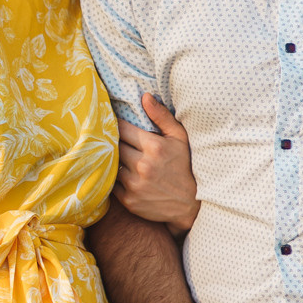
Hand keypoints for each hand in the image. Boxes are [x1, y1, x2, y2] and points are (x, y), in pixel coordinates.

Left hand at [116, 93, 199, 235]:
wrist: (190, 205)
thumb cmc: (185, 166)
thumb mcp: (179, 138)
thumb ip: (161, 116)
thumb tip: (144, 96)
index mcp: (154, 147)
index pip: (122, 128)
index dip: (118, 125)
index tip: (115, 123)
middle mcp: (142, 165)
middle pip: (115, 146)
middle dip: (115, 142)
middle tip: (115, 139)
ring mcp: (134, 184)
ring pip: (112, 164)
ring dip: (115, 160)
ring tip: (120, 157)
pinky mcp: (129, 200)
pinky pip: (112, 183)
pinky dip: (115, 178)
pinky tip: (124, 174)